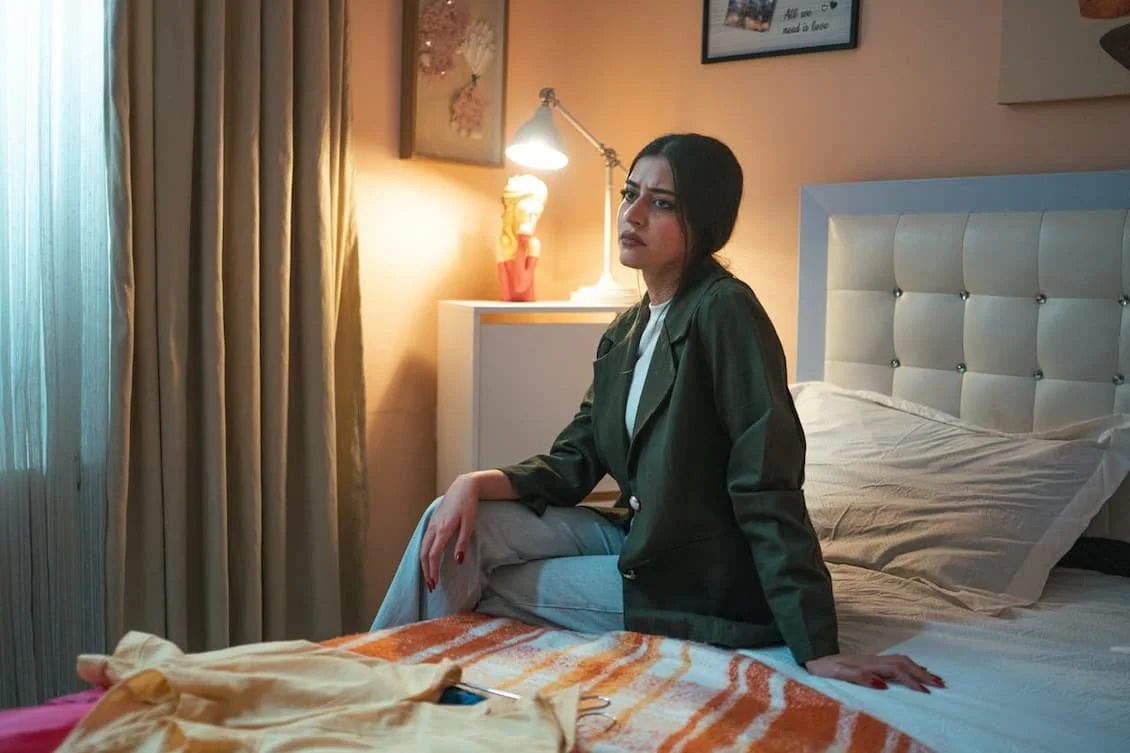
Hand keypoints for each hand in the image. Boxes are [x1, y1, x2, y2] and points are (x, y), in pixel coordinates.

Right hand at [419, 474, 479, 591]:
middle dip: (425, 571)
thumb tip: (458, 561)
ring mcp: (431, 524)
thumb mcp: (469, 523)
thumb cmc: (468, 504)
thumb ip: (463, 543)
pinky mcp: (432, 522)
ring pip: (422, 547)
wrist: (463, 486)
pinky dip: (424, 553)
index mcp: (443, 529)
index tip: (434, 584)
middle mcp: (433, 528)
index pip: (433, 555)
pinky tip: (427, 560)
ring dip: (424, 564)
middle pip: (424, 554)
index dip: (432, 571)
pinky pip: (424, 541)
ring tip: (428, 576)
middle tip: (430, 586)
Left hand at [804, 653, 944, 692]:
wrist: (815, 657)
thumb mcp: (839, 674)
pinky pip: (897, 662)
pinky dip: (910, 666)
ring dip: (920, 669)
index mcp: (870, 664)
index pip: (897, 671)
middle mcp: (875, 660)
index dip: (912, 680)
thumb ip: (860, 677)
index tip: (926, 692)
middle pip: (904, 664)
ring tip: (935, 678)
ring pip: (903, 661)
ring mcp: (874, 660)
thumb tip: (883, 684)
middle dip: (923, 674)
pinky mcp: (872, 662)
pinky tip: (915, 670)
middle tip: (941, 685)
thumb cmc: (826, 668)